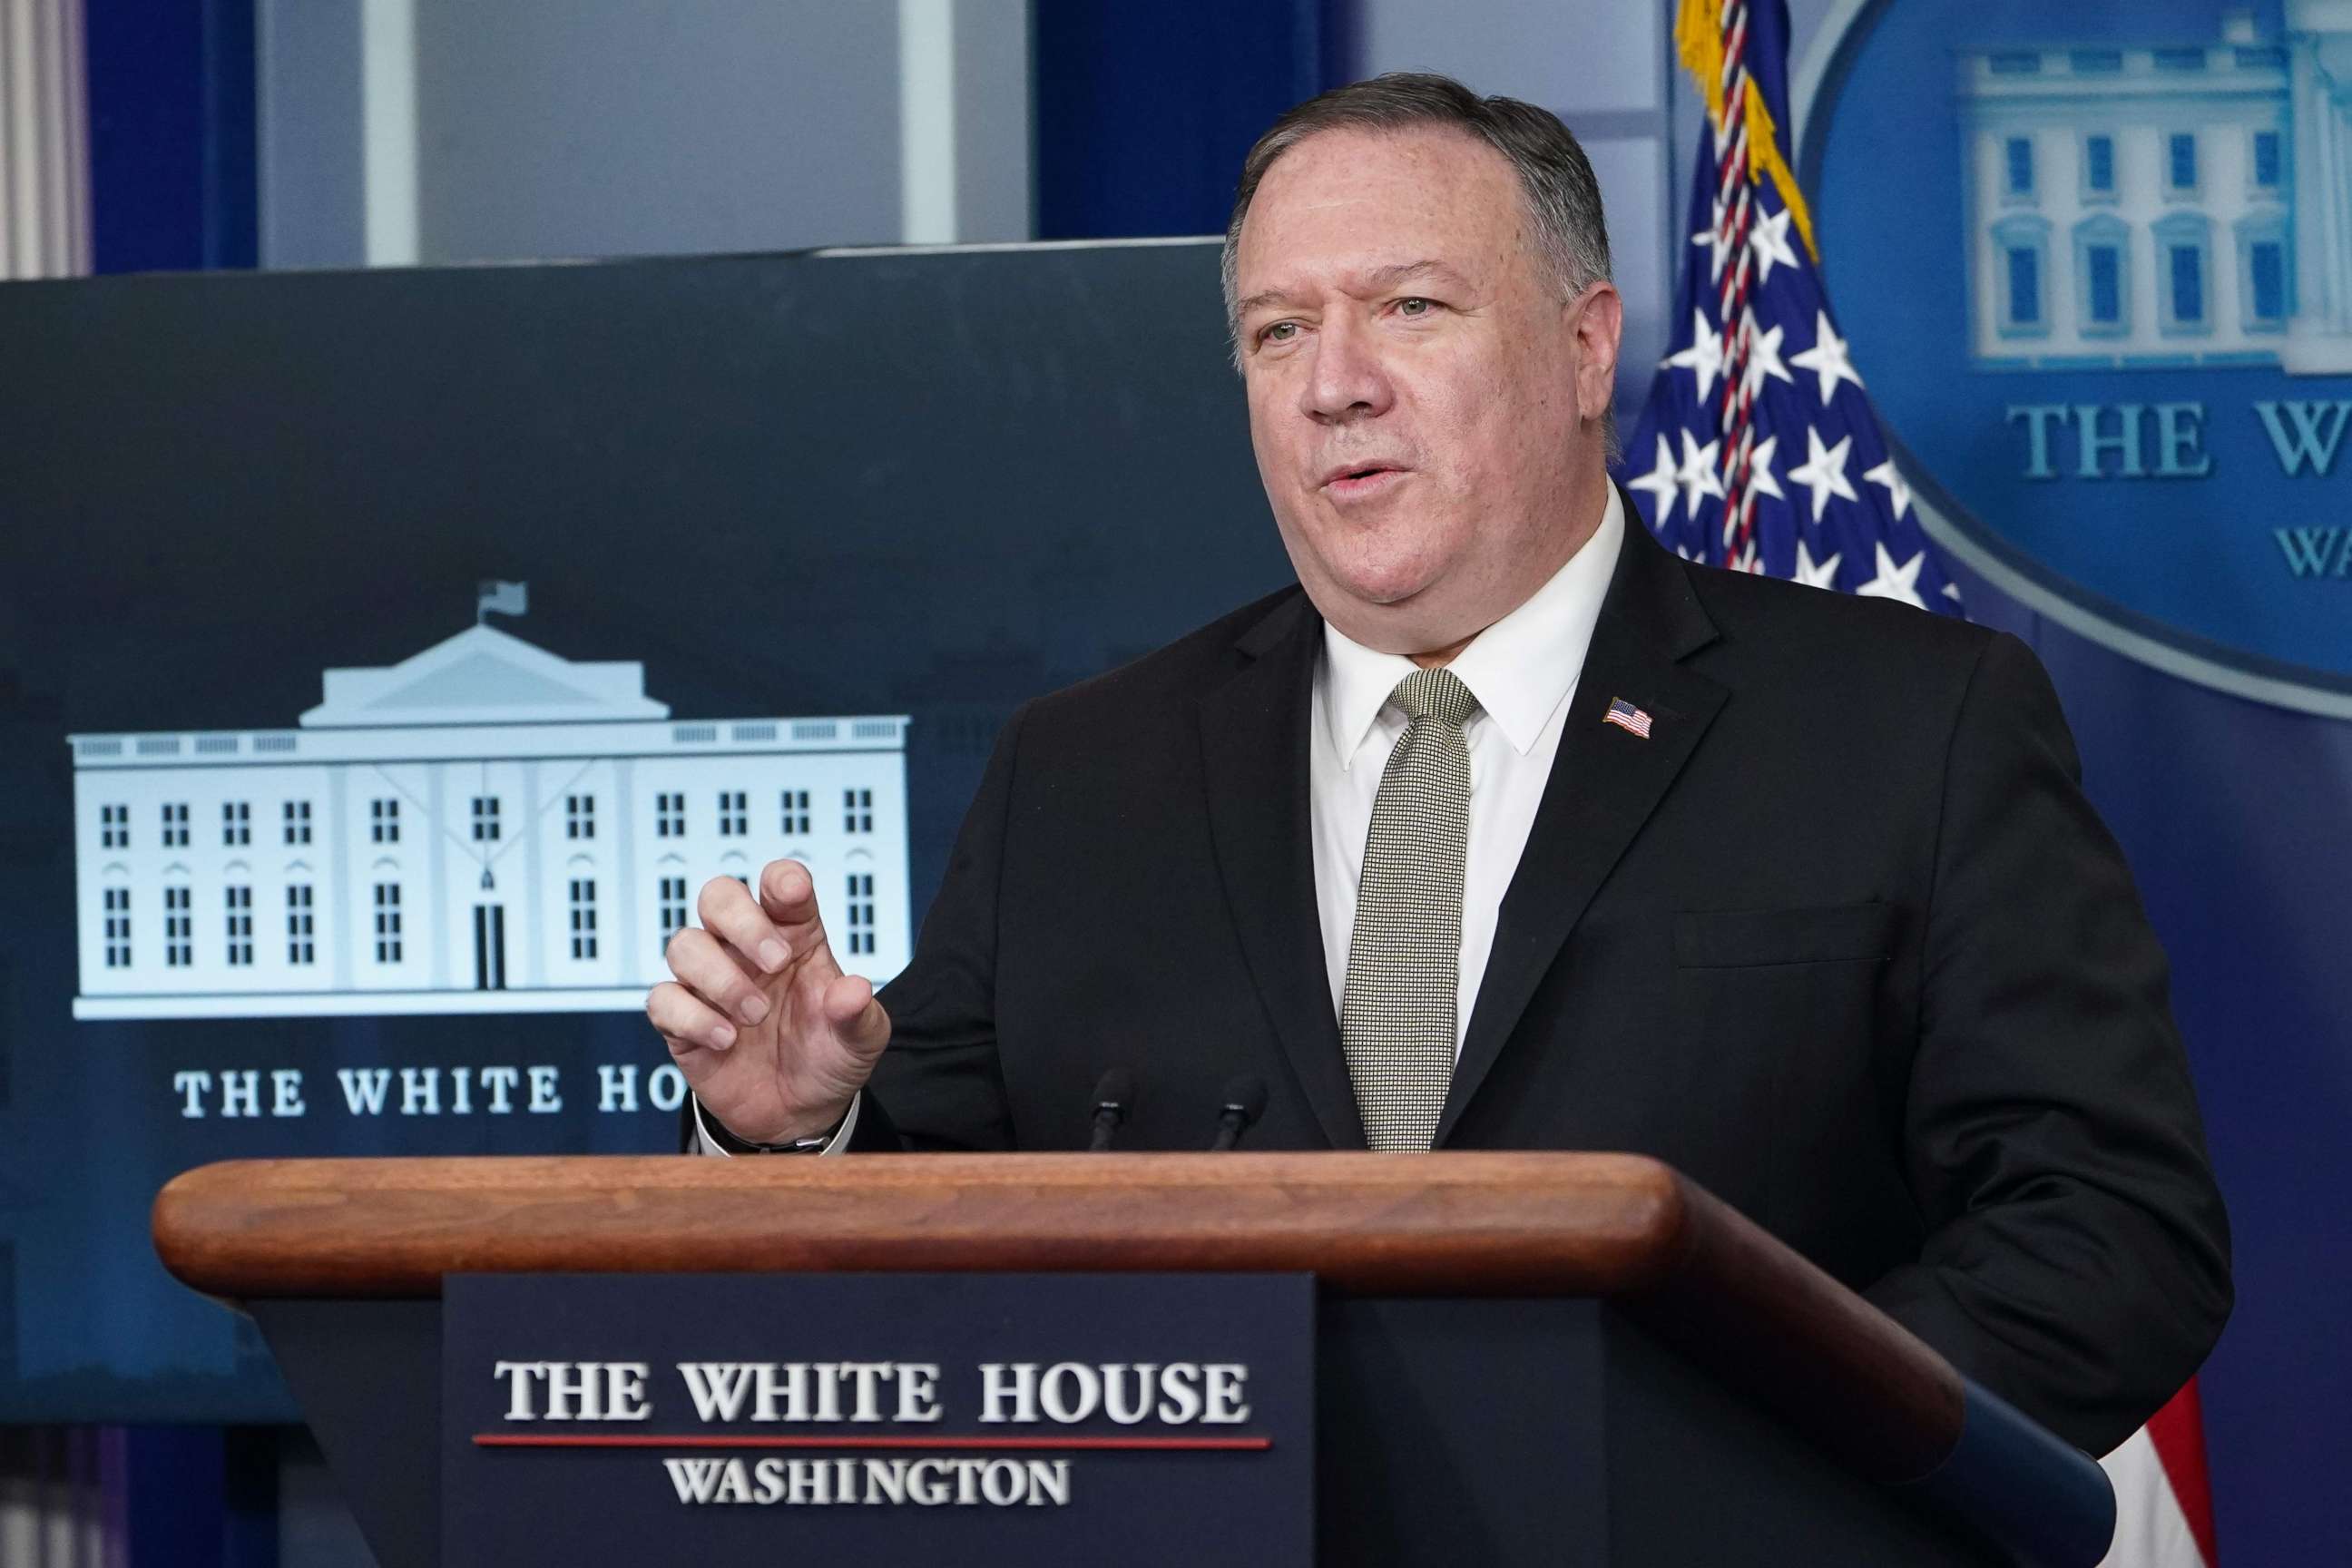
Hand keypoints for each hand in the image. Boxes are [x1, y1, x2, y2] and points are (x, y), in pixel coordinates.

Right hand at [646, 859, 891, 1143]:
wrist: (799, 1115)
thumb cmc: (827, 1058)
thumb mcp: (861, 1040)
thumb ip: (858, 1015)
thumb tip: (854, 990)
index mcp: (794, 937)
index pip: (778, 886)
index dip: (781, 880)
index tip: (791, 893)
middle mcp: (746, 951)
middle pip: (718, 897)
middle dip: (741, 921)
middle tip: (775, 963)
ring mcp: (710, 983)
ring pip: (684, 945)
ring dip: (720, 978)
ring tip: (755, 1016)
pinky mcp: (682, 1022)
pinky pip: (664, 1000)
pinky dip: (692, 1017)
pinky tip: (726, 1040)